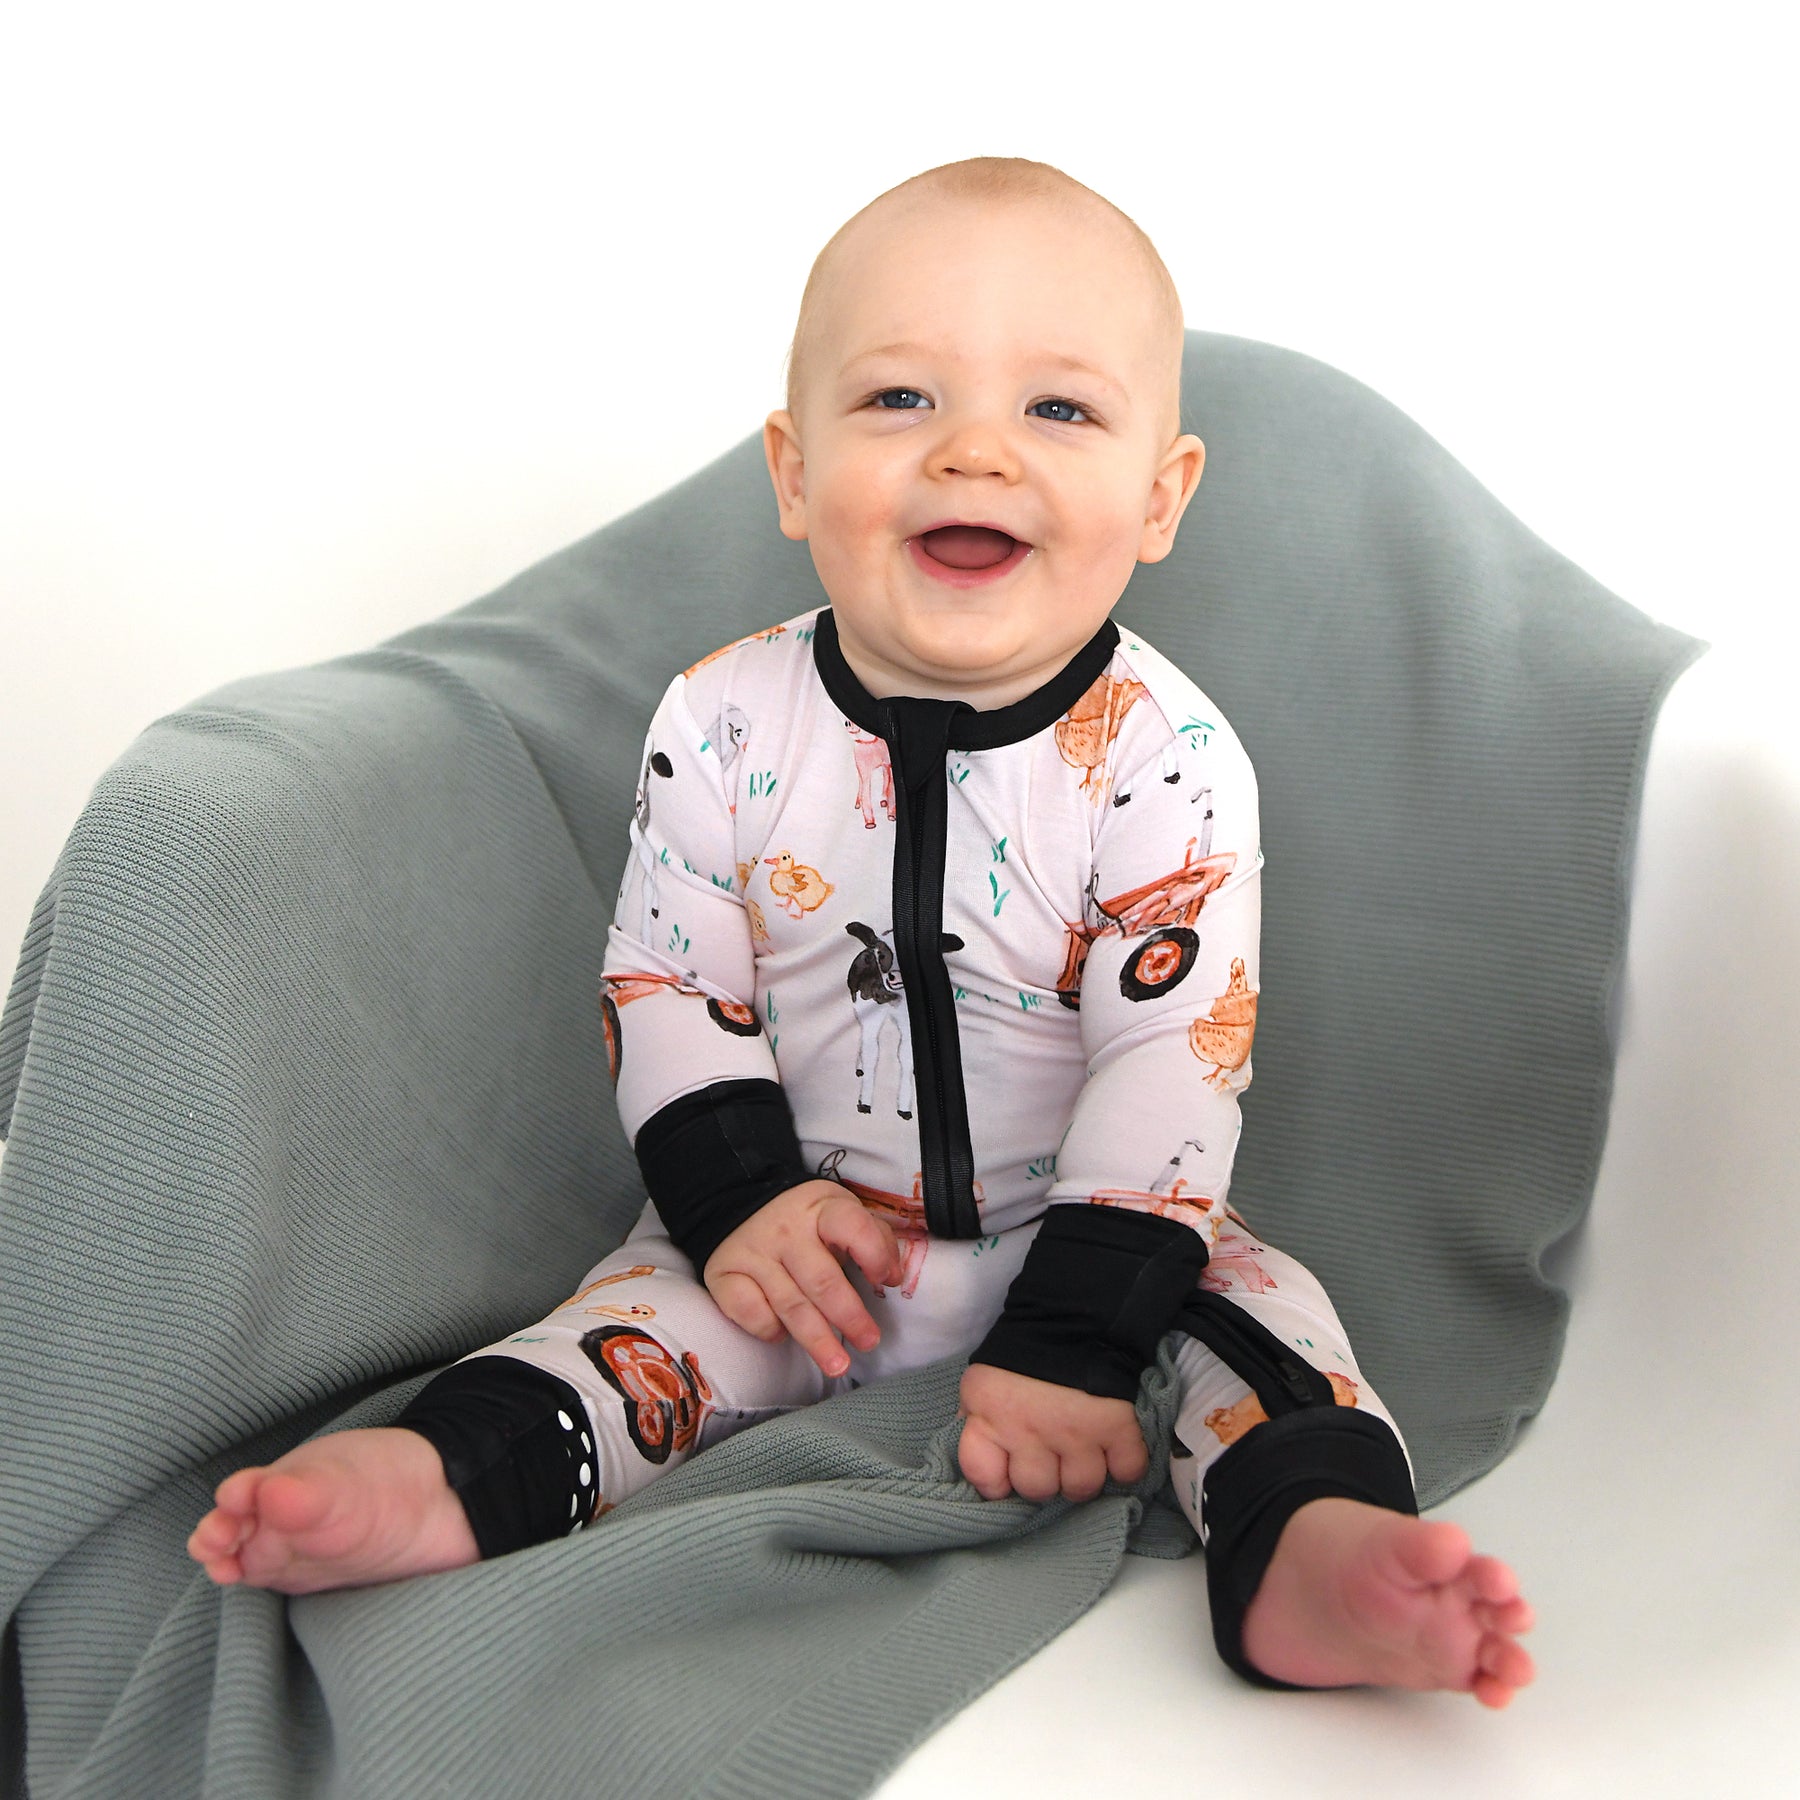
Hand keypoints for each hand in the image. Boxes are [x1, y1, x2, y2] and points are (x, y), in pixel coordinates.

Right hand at [703, 1179, 902, 1376]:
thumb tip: (892, 1277)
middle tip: (868, 1342)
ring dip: (816, 1339)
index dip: (874, 1254)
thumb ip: (872, 1239)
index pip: (851, 1227)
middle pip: (821, 1279)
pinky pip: (748, 1311)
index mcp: (821, 1209)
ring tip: (838, 1365)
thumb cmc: (805, 1220)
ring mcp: (752, 1252)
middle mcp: (786, 1230)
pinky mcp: (723, 1273)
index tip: (886, 1281)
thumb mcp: (839, 1213)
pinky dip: (768, 1328)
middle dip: (848, 1315)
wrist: (736, 1203)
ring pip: (788, 1304)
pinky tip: (783, 1335)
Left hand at [957, 1362, 1148, 1502]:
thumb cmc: (1023, 1354)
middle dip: (1046, 1478)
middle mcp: (1028, 1431)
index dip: (997, 1481)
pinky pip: (1125, 1471)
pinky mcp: (1116, 1427)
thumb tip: (984, 1461)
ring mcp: (1074, 1432)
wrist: (1075, 1314)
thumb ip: (978, 1421)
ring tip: (1083, 1454)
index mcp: (990, 1416)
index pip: (982, 1476)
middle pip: (1037, 1490)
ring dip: (1083, 1475)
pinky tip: (1114, 1450)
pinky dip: (1124, 1465)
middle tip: (1053, 1456)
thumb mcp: (984, 1383)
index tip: (1010, 1470)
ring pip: (1080, 1487)